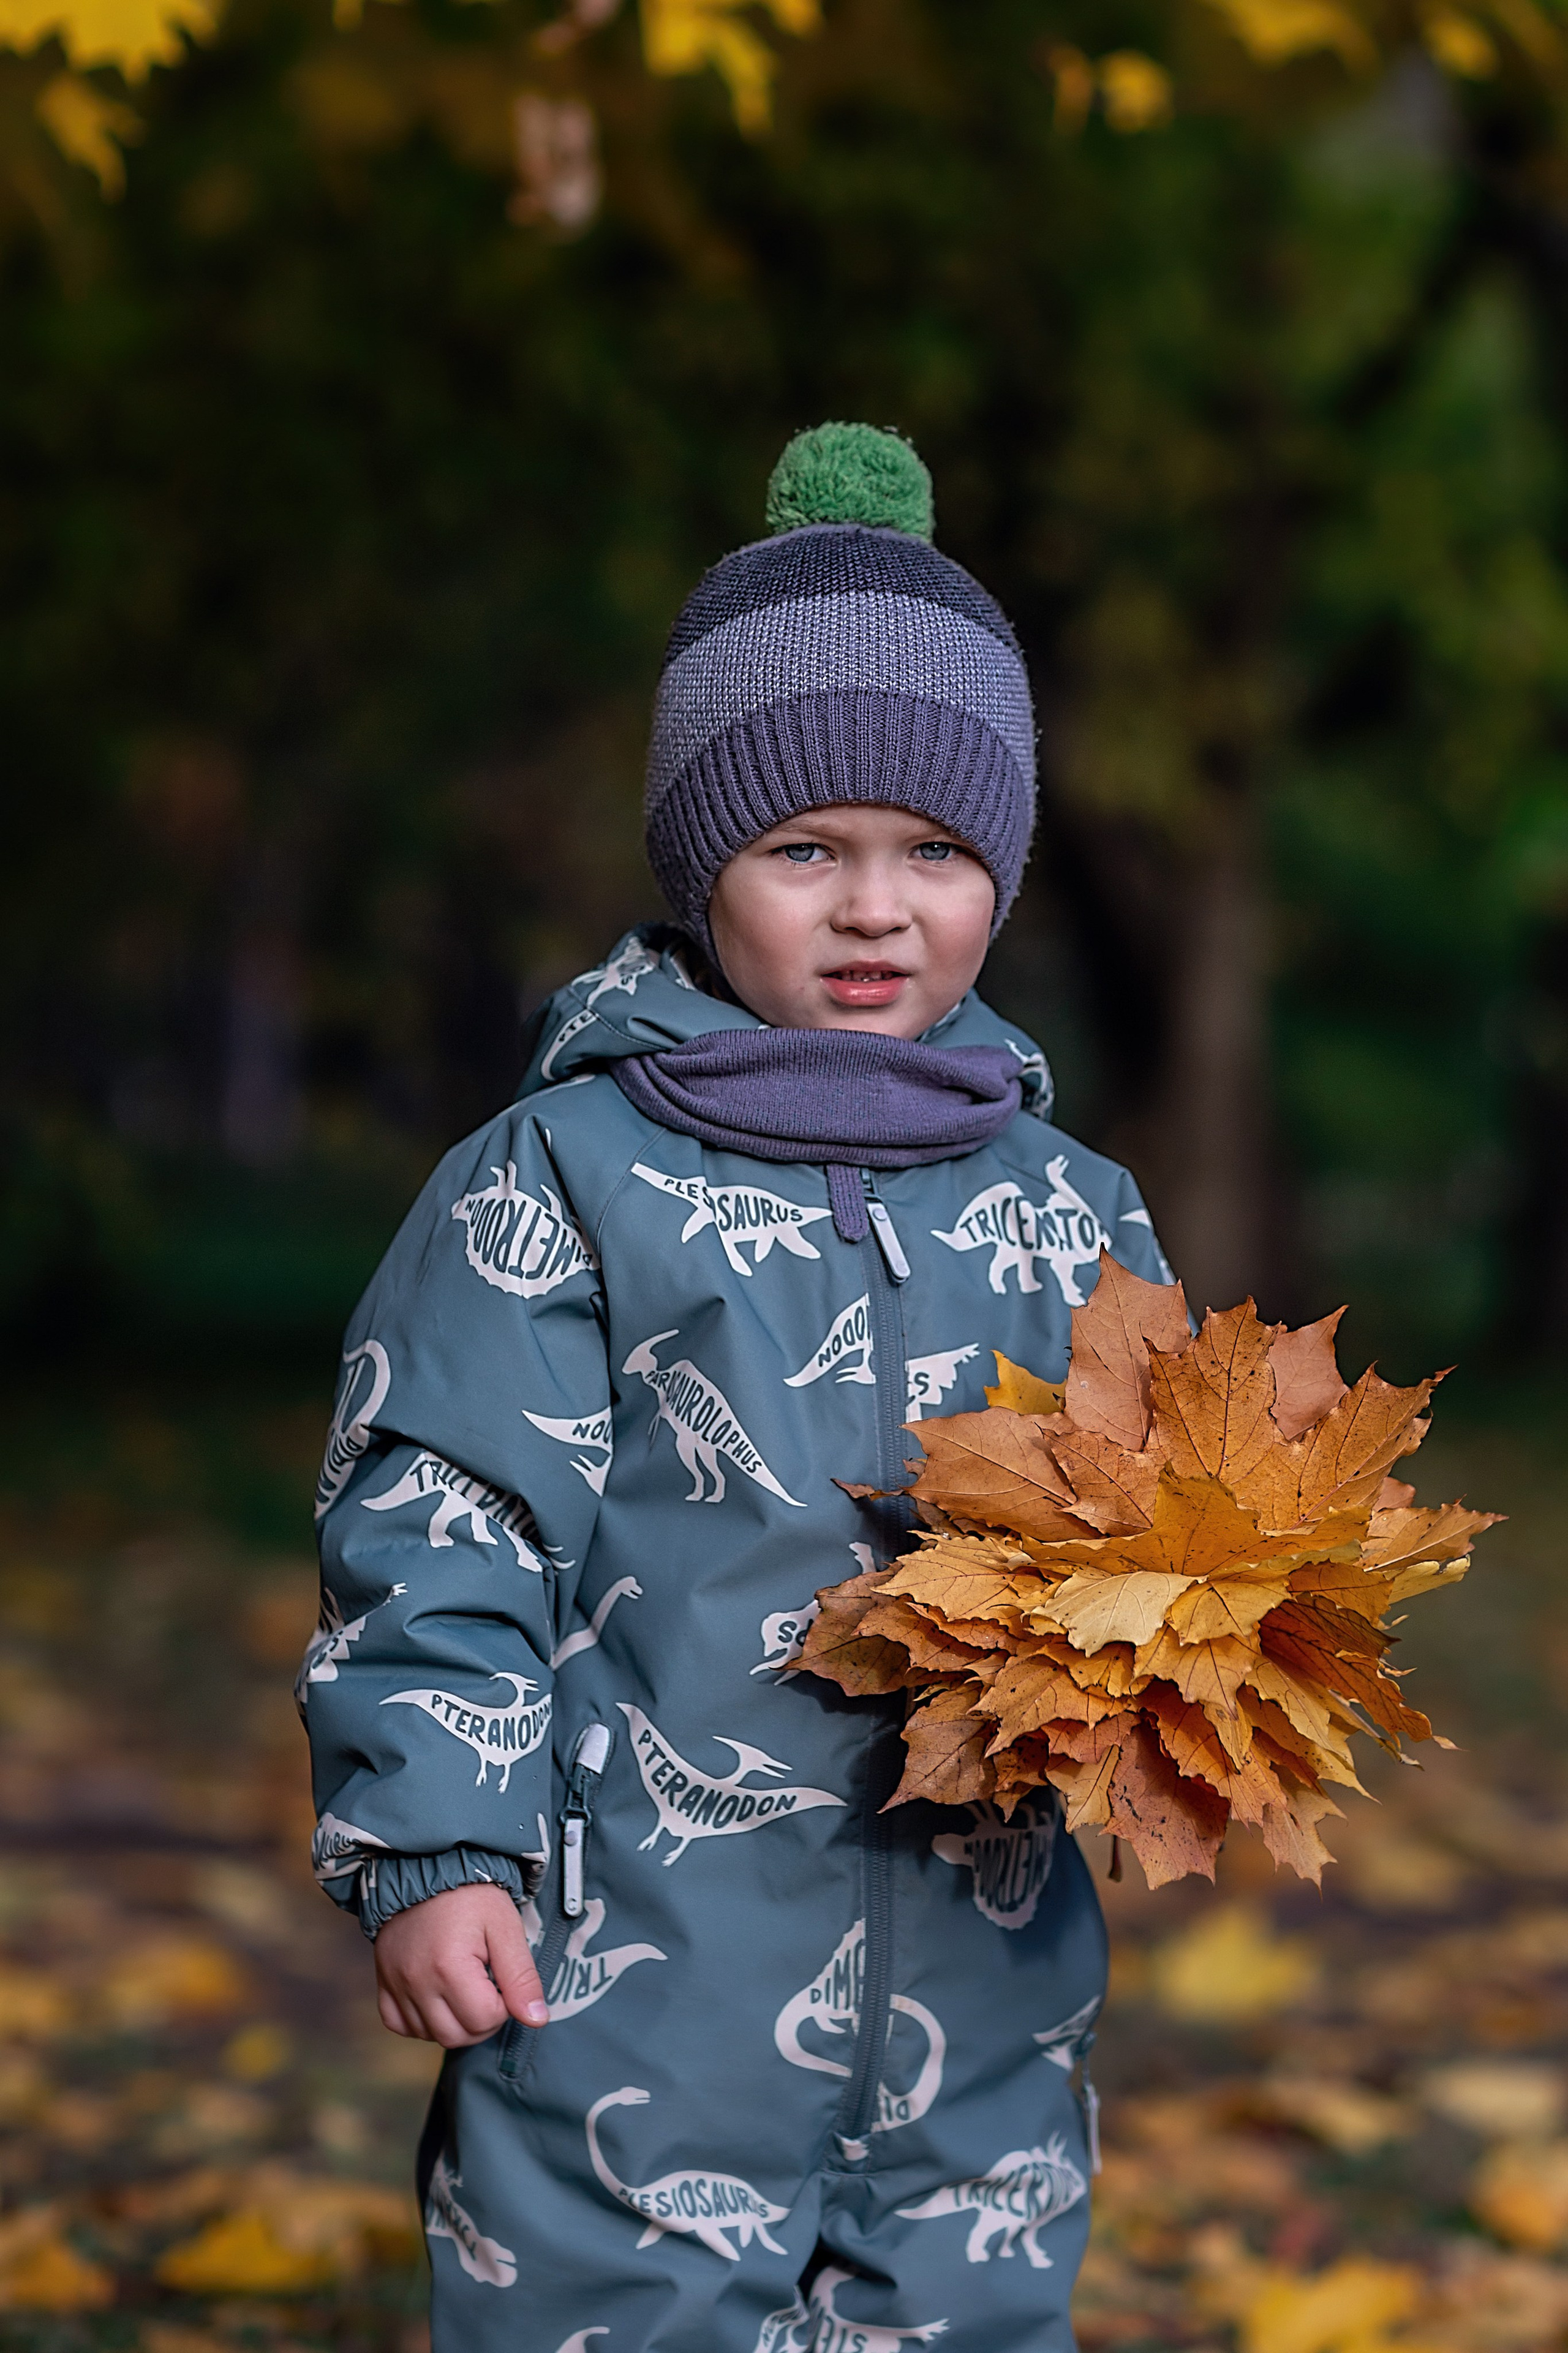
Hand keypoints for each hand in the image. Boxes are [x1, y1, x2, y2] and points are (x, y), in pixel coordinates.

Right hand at [373, 1882, 547, 2046]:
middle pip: (456, 2036)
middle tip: (488, 1988)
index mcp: (448, 1966)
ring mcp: (396, 1984)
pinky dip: (422, 2022)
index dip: (504, 2005)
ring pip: (430, 2035)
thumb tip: (537, 2019)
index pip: (485, 2019)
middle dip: (482, 2020)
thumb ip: (521, 1977)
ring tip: (465, 1990)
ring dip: (454, 2024)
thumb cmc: (471, 1896)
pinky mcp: (383, 1983)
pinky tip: (438, 1999)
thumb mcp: (504, 1927)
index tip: (502, 1977)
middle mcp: (416, 1981)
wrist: (428, 1870)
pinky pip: (399, 2025)